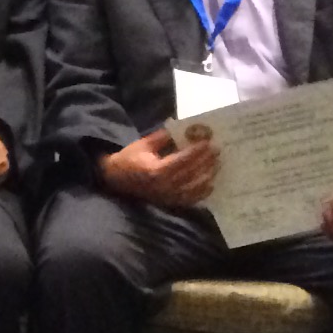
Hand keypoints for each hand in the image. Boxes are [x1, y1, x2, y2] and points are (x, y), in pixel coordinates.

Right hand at [99, 125, 218, 207]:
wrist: (115, 180)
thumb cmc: (128, 159)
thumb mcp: (142, 145)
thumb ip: (162, 138)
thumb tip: (180, 129)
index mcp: (157, 170)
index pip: (183, 160)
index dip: (197, 151)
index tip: (208, 142)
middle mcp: (165, 185)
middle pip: (192, 173)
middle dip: (206, 161)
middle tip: (217, 150)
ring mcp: (169, 196)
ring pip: (195, 187)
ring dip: (208, 175)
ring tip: (217, 164)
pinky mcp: (171, 202)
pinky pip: (191, 199)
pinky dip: (202, 191)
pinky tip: (211, 183)